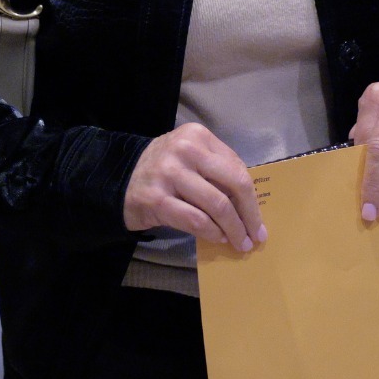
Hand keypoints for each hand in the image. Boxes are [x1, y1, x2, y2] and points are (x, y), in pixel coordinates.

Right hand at [123, 122, 266, 253]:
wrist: (120, 179)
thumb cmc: (164, 169)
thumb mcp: (190, 156)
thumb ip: (217, 169)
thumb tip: (249, 202)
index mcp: (198, 136)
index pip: (236, 168)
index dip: (252, 198)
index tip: (258, 220)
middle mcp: (185, 150)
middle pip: (233, 184)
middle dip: (249, 214)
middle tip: (255, 236)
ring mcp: (170, 174)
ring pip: (217, 205)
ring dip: (233, 229)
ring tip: (239, 242)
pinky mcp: (158, 199)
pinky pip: (196, 220)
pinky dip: (212, 233)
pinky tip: (218, 239)